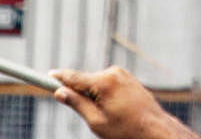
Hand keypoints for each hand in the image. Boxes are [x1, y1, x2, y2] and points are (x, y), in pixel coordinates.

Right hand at [50, 66, 197, 138]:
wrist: (154, 128)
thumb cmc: (125, 129)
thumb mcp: (96, 121)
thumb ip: (77, 104)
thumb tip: (60, 92)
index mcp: (104, 82)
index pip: (75, 77)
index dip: (59, 77)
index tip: (46, 75)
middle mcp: (114, 72)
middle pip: (85, 80)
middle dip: (80, 94)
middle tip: (88, 114)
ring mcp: (123, 73)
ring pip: (96, 83)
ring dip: (93, 96)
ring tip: (108, 116)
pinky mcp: (128, 77)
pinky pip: (108, 84)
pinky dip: (103, 95)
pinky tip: (114, 110)